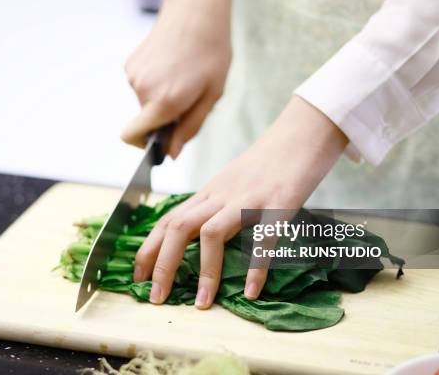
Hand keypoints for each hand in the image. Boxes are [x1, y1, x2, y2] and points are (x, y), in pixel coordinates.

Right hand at [121, 0, 231, 158]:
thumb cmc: (211, 53)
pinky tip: (172, 66)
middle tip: (188, 98)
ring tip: (182, 77)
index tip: (160, 143)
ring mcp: (134, 75)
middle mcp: (143, 89)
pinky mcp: (131, 63)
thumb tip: (171, 154)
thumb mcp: (211, 95)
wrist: (197, 11)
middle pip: (144, 121)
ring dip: (160, 98)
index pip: (132, 136)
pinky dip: (155, 83)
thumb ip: (190, 128)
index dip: (143, 146)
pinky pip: (141, 85)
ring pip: (144, 103)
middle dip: (163, 118)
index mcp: (164, 101)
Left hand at [132, 96, 348, 308]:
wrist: (301, 135)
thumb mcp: (230, 182)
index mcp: (209, 193)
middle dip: (162, 265)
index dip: (149, 249)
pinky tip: (251, 292)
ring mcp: (249, 199)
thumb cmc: (267, 162)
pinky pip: (263, 239)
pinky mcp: (278, 204)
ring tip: (202, 302)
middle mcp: (222, 195)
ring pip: (212, 233)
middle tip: (156, 297)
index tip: (138, 276)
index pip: (169, 221)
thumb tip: (193, 234)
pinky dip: (255, 268)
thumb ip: (213, 204)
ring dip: (205, 271)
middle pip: (180, 228)